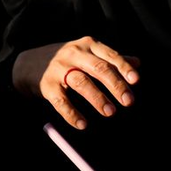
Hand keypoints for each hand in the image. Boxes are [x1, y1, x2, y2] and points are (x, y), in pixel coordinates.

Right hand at [12, 36, 139, 129]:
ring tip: (110, 112)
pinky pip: (61, 101)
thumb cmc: (72, 60)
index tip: (136, 81)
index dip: (124, 68)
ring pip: (81, 82)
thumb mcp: (91, 54)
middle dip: (115, 85)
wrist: (33, 63)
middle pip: (98, 68)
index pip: (110, 56)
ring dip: (97, 98)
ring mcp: (59, 68)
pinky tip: (83, 124)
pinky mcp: (47, 85)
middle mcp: (74, 54)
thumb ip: (113, 59)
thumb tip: (137, 63)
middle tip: (128, 101)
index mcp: (89, 45)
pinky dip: (72, 114)